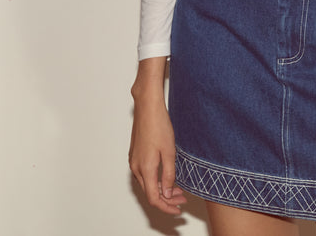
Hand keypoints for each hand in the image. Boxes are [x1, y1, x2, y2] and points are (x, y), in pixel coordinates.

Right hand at [129, 63, 186, 215]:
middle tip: (182, 198)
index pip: (154, 199)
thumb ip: (168, 174)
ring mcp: (134, 161)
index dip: (167, 207)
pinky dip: (155, 180)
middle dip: (166, 199)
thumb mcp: (169, 151)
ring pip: (147, 184)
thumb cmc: (159, 125)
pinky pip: (144, 175)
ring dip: (161, 190)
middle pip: (150, 193)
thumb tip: (167, 193)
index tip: (178, 209)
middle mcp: (136, 168)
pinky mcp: (135, 155)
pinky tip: (166, 177)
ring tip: (177, 189)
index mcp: (145, 169)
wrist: (147, 106)